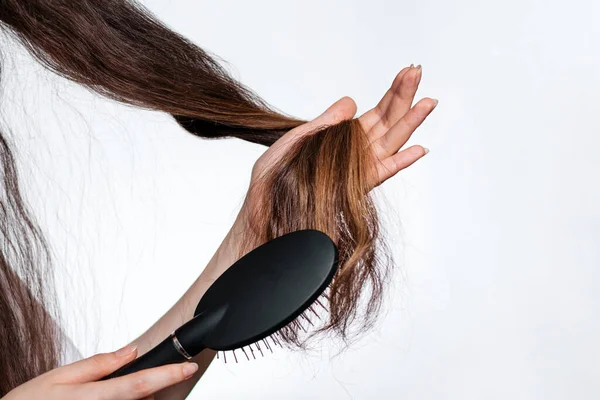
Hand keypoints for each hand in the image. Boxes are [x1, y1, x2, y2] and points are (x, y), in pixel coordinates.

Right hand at [3, 345, 197, 399]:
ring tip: (107, 392)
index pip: (139, 384)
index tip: (188, 367)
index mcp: (92, 397)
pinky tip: (110, 398)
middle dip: (152, 388)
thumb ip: (98, 364)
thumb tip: (131, 351)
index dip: (167, 376)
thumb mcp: (58, 377)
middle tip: (138, 379)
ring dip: (138, 399)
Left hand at [252, 64, 436, 187]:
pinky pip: (384, 173)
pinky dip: (401, 162)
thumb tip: (351, 102)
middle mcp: (357, 152)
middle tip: (417, 72)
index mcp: (343, 138)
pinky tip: (418, 148)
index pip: (376, 113)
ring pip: (392, 142)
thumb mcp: (297, 139)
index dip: (392, 92)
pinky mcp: (357, 188)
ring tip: (428, 101)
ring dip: (410, 122)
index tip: (407, 72)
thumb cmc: (274, 176)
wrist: (264, 207)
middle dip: (404, 97)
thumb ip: (326, 122)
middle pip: (388, 122)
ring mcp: (360, 169)